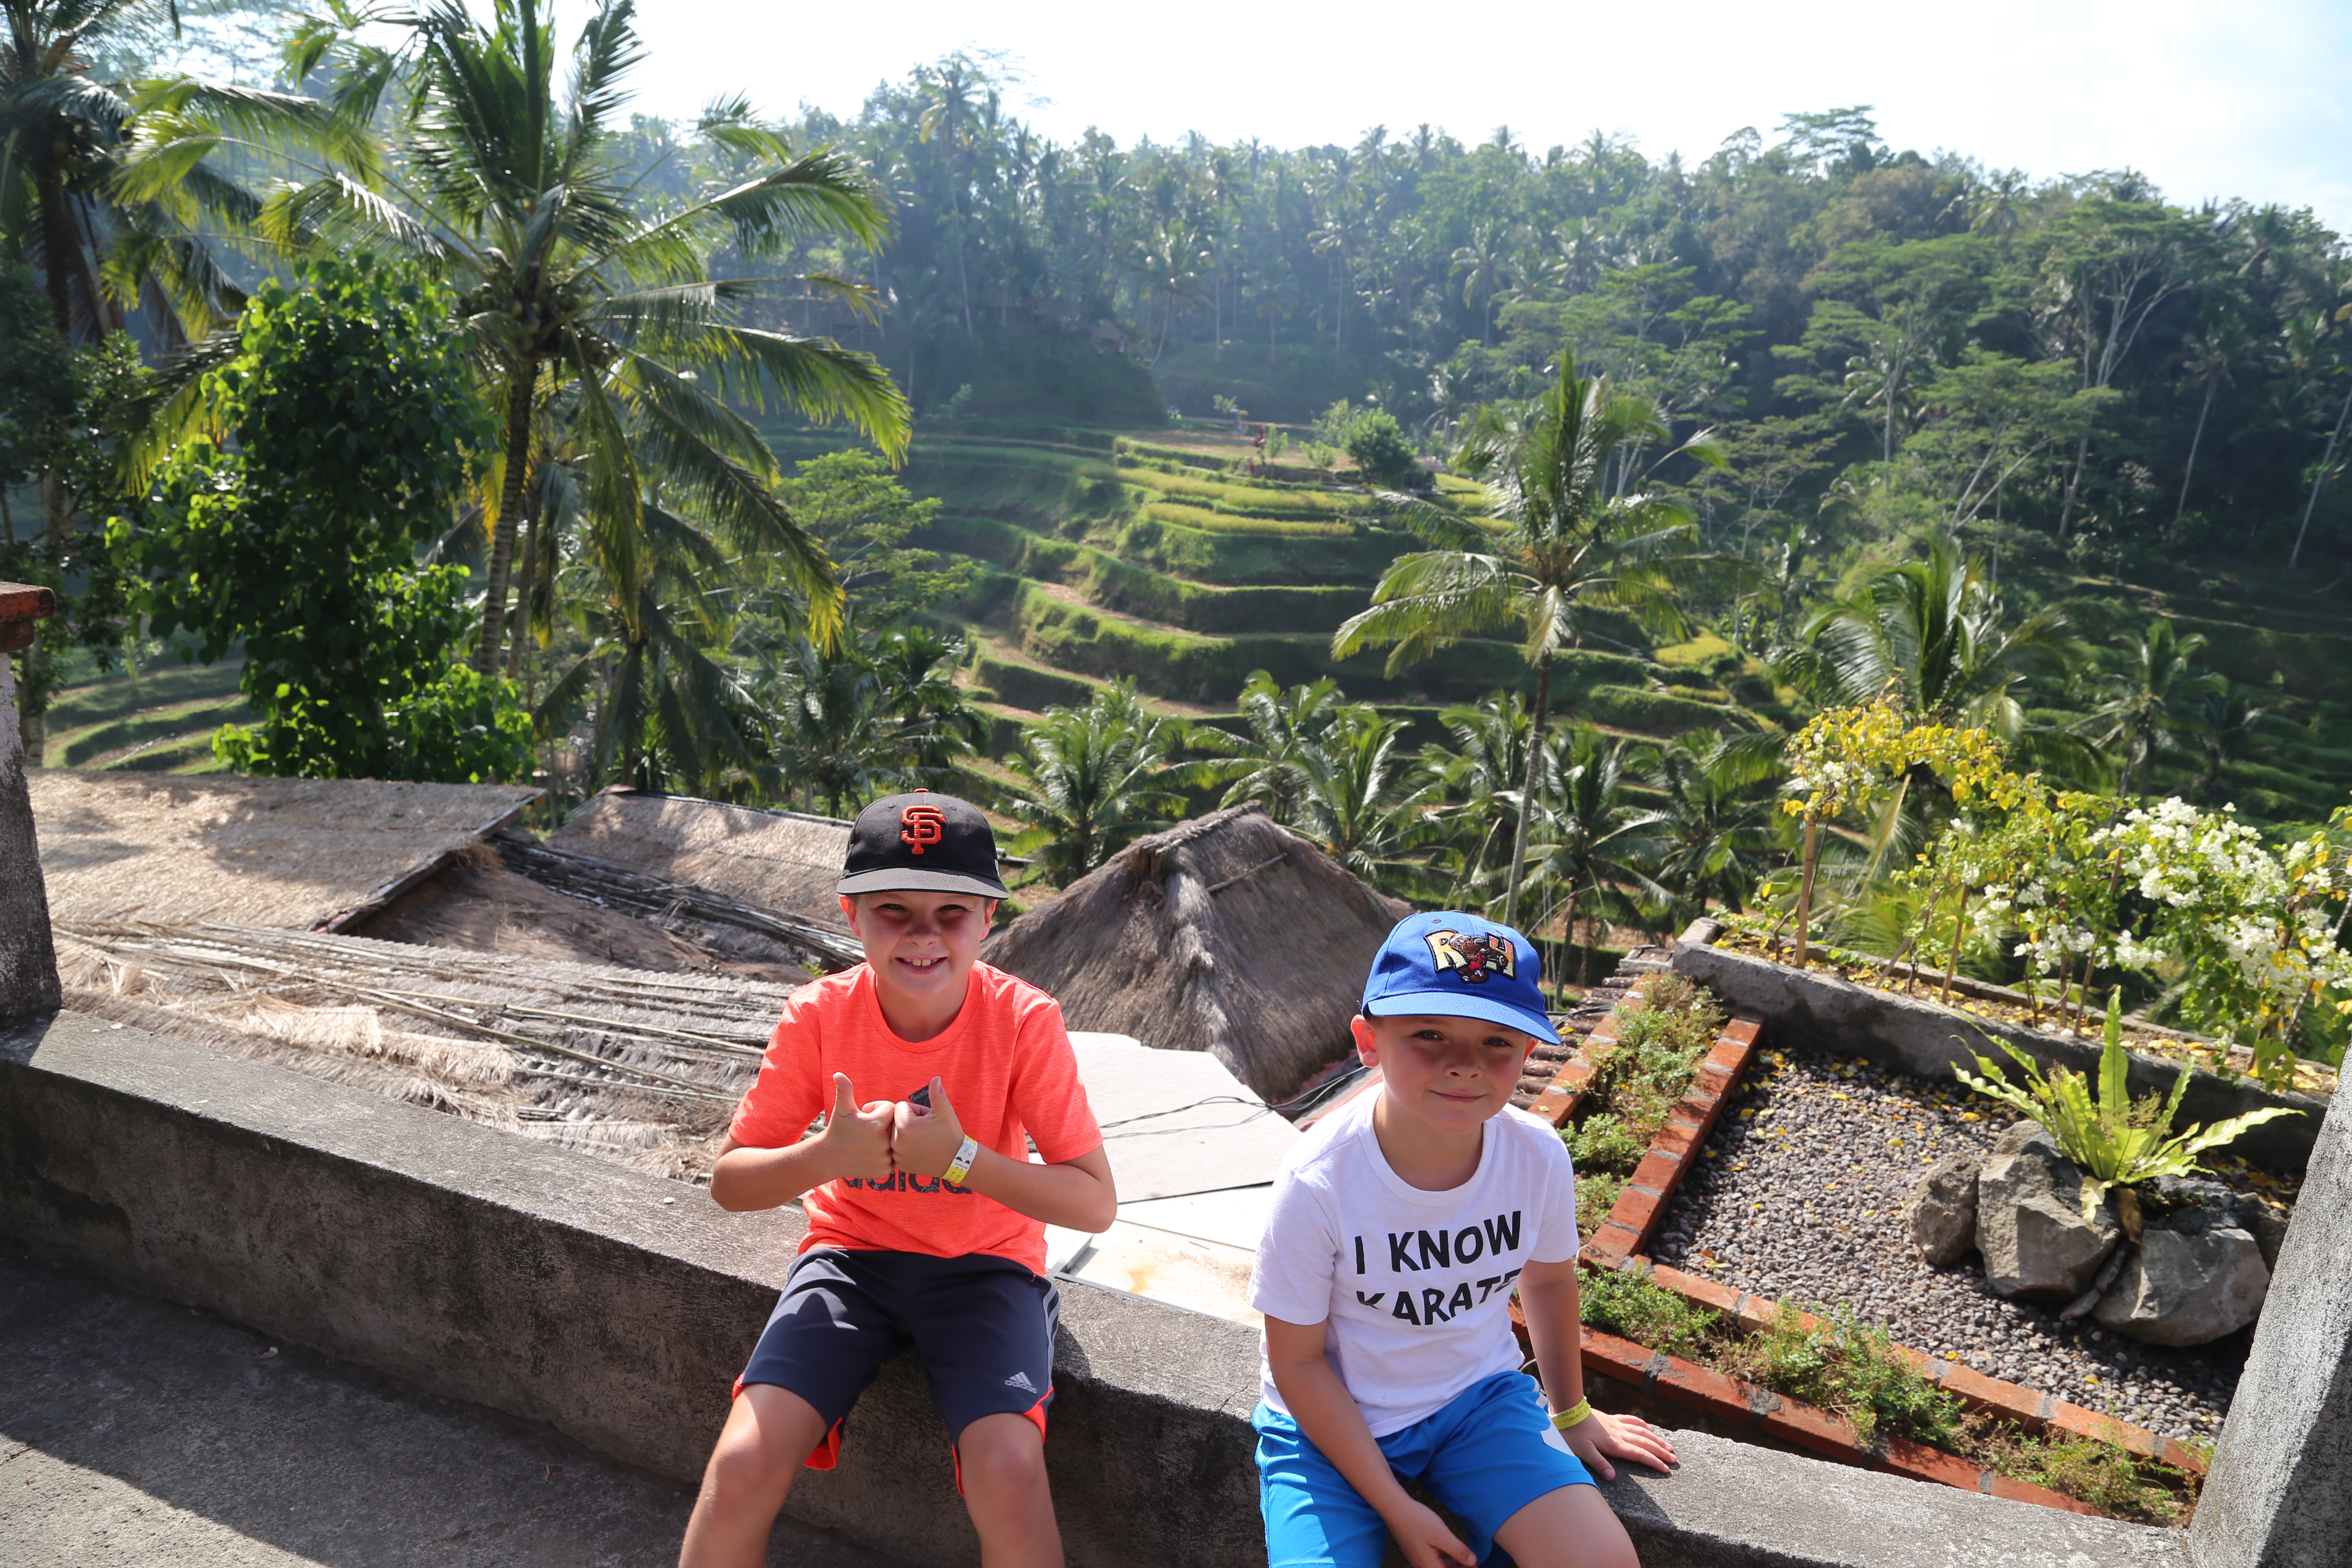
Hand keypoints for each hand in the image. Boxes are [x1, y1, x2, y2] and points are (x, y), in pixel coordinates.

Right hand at [820, 1073, 896, 1182]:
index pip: (890, 1109)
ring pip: (895, 1143)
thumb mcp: (842, 1109)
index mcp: (876, 1124)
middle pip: (894, 1126)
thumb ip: (844, 1090)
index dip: (878, 1110)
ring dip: (886, 1140)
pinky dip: (885, 1156)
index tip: (866, 1115)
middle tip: (868, 1130)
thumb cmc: (837, 1129)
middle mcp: (883, 1143)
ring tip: (869, 1142)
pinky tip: (871, 1154)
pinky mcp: (884, 1170)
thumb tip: (838, 1073)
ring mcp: (884, 1158)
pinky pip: (893, 1158)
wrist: (829, 1158)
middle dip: (884, 1125)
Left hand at [891, 1076, 967, 1177]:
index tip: (927, 1120)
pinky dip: (903, 1148)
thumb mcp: (945, 1112)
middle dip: (909, 1121)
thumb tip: (935, 1078)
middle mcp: (897, 1142)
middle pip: (896, 1121)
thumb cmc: (950, 1134)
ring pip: (894, 1134)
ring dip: (905, 1134)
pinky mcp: (898, 1165)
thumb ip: (936, 1093)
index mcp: (906, 1126)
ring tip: (923, 1139)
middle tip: (925, 1129)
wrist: (956, 1161)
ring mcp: (897, 1155)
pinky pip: (895, 1149)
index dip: (916, 1110)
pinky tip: (918, 1150)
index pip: (901, 1107)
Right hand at [1378, 1496, 1474, 1567]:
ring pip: (1438, 1566)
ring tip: (1464, 1557)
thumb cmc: (1418, 1520)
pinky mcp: (1414, 1550)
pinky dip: (1443, 1558)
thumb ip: (1458, 1551)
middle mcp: (1421, 1566)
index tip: (1476, 1566)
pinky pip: (1432, 1560)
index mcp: (1429, 1566)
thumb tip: (1472, 1562)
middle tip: (1473, 1563)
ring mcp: (1417, 1558)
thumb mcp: (1442, 1535)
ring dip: (1452, 1564)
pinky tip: (1448, 1550)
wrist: (1394, 1508)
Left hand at [1561, 1407, 1675, 1479]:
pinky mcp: (1611, 1419)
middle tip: (1674, 1459)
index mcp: (1614, 1444)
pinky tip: (1649, 1428)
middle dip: (1661, 1452)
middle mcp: (1619, 1434)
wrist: (1568, 1411)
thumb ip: (1598, 1463)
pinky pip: (1631, 1420)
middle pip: (1645, 1443)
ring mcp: (1616, 1425)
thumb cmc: (1573, 1433)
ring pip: (1641, 1432)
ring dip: (1656, 1439)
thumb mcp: (1582, 1451)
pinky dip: (1642, 1424)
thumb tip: (1612, 1477)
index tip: (1666, 1469)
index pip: (1639, 1454)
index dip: (1653, 1462)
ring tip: (1668, 1446)